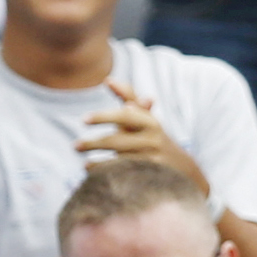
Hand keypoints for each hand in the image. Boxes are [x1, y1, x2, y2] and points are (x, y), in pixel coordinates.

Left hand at [78, 81, 207, 190]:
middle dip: (94, 144)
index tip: (83, 120)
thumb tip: (107, 79)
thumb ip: (128, 97)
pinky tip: (91, 171)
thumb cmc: (152, 136)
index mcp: (149, 122)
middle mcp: (152, 139)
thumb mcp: (144, 116)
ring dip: (98, 163)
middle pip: (118, 141)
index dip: (104, 117)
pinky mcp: (150, 177)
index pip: (124, 116)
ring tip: (83, 164)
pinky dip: (106, 174)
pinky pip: (123, 175)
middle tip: (74, 146)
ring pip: (119, 161)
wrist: (181, 167)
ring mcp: (152, 159)